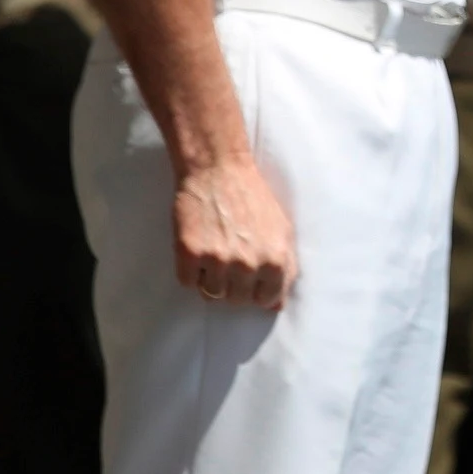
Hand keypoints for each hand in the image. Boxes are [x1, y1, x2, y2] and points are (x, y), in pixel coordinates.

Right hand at [171, 155, 297, 310]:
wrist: (217, 168)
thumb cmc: (253, 198)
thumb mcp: (281, 230)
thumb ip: (286, 269)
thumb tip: (277, 305)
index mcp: (275, 261)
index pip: (266, 300)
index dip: (256, 288)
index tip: (250, 274)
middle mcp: (247, 265)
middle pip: (236, 300)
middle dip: (233, 284)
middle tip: (229, 256)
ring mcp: (217, 261)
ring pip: (210, 294)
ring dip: (210, 278)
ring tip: (213, 249)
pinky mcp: (188, 253)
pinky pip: (186, 282)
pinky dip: (189, 270)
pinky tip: (197, 245)